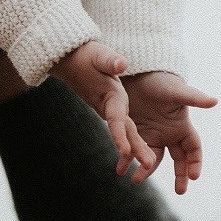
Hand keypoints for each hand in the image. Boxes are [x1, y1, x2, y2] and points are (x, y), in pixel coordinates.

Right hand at [50, 41, 155, 175]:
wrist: (70, 61)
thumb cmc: (85, 56)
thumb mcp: (98, 54)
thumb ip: (110, 60)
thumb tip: (122, 64)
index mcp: (108, 95)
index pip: (115, 118)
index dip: (119, 135)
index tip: (125, 152)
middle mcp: (109, 106)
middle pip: (124, 130)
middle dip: (135, 148)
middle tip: (149, 165)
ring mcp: (110, 109)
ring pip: (125, 131)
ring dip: (137, 148)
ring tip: (150, 165)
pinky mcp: (112, 108)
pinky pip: (123, 127)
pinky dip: (133, 140)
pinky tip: (143, 152)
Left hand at [121, 71, 216, 193]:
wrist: (139, 74)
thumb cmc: (161, 81)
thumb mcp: (176, 91)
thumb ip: (194, 98)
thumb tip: (215, 100)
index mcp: (181, 126)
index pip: (193, 149)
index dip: (195, 162)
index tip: (194, 176)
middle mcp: (168, 134)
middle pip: (178, 160)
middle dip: (180, 176)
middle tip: (180, 191)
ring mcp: (151, 135)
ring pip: (152, 159)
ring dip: (145, 171)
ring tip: (136, 180)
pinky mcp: (135, 134)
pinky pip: (132, 152)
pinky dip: (127, 162)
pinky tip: (120, 170)